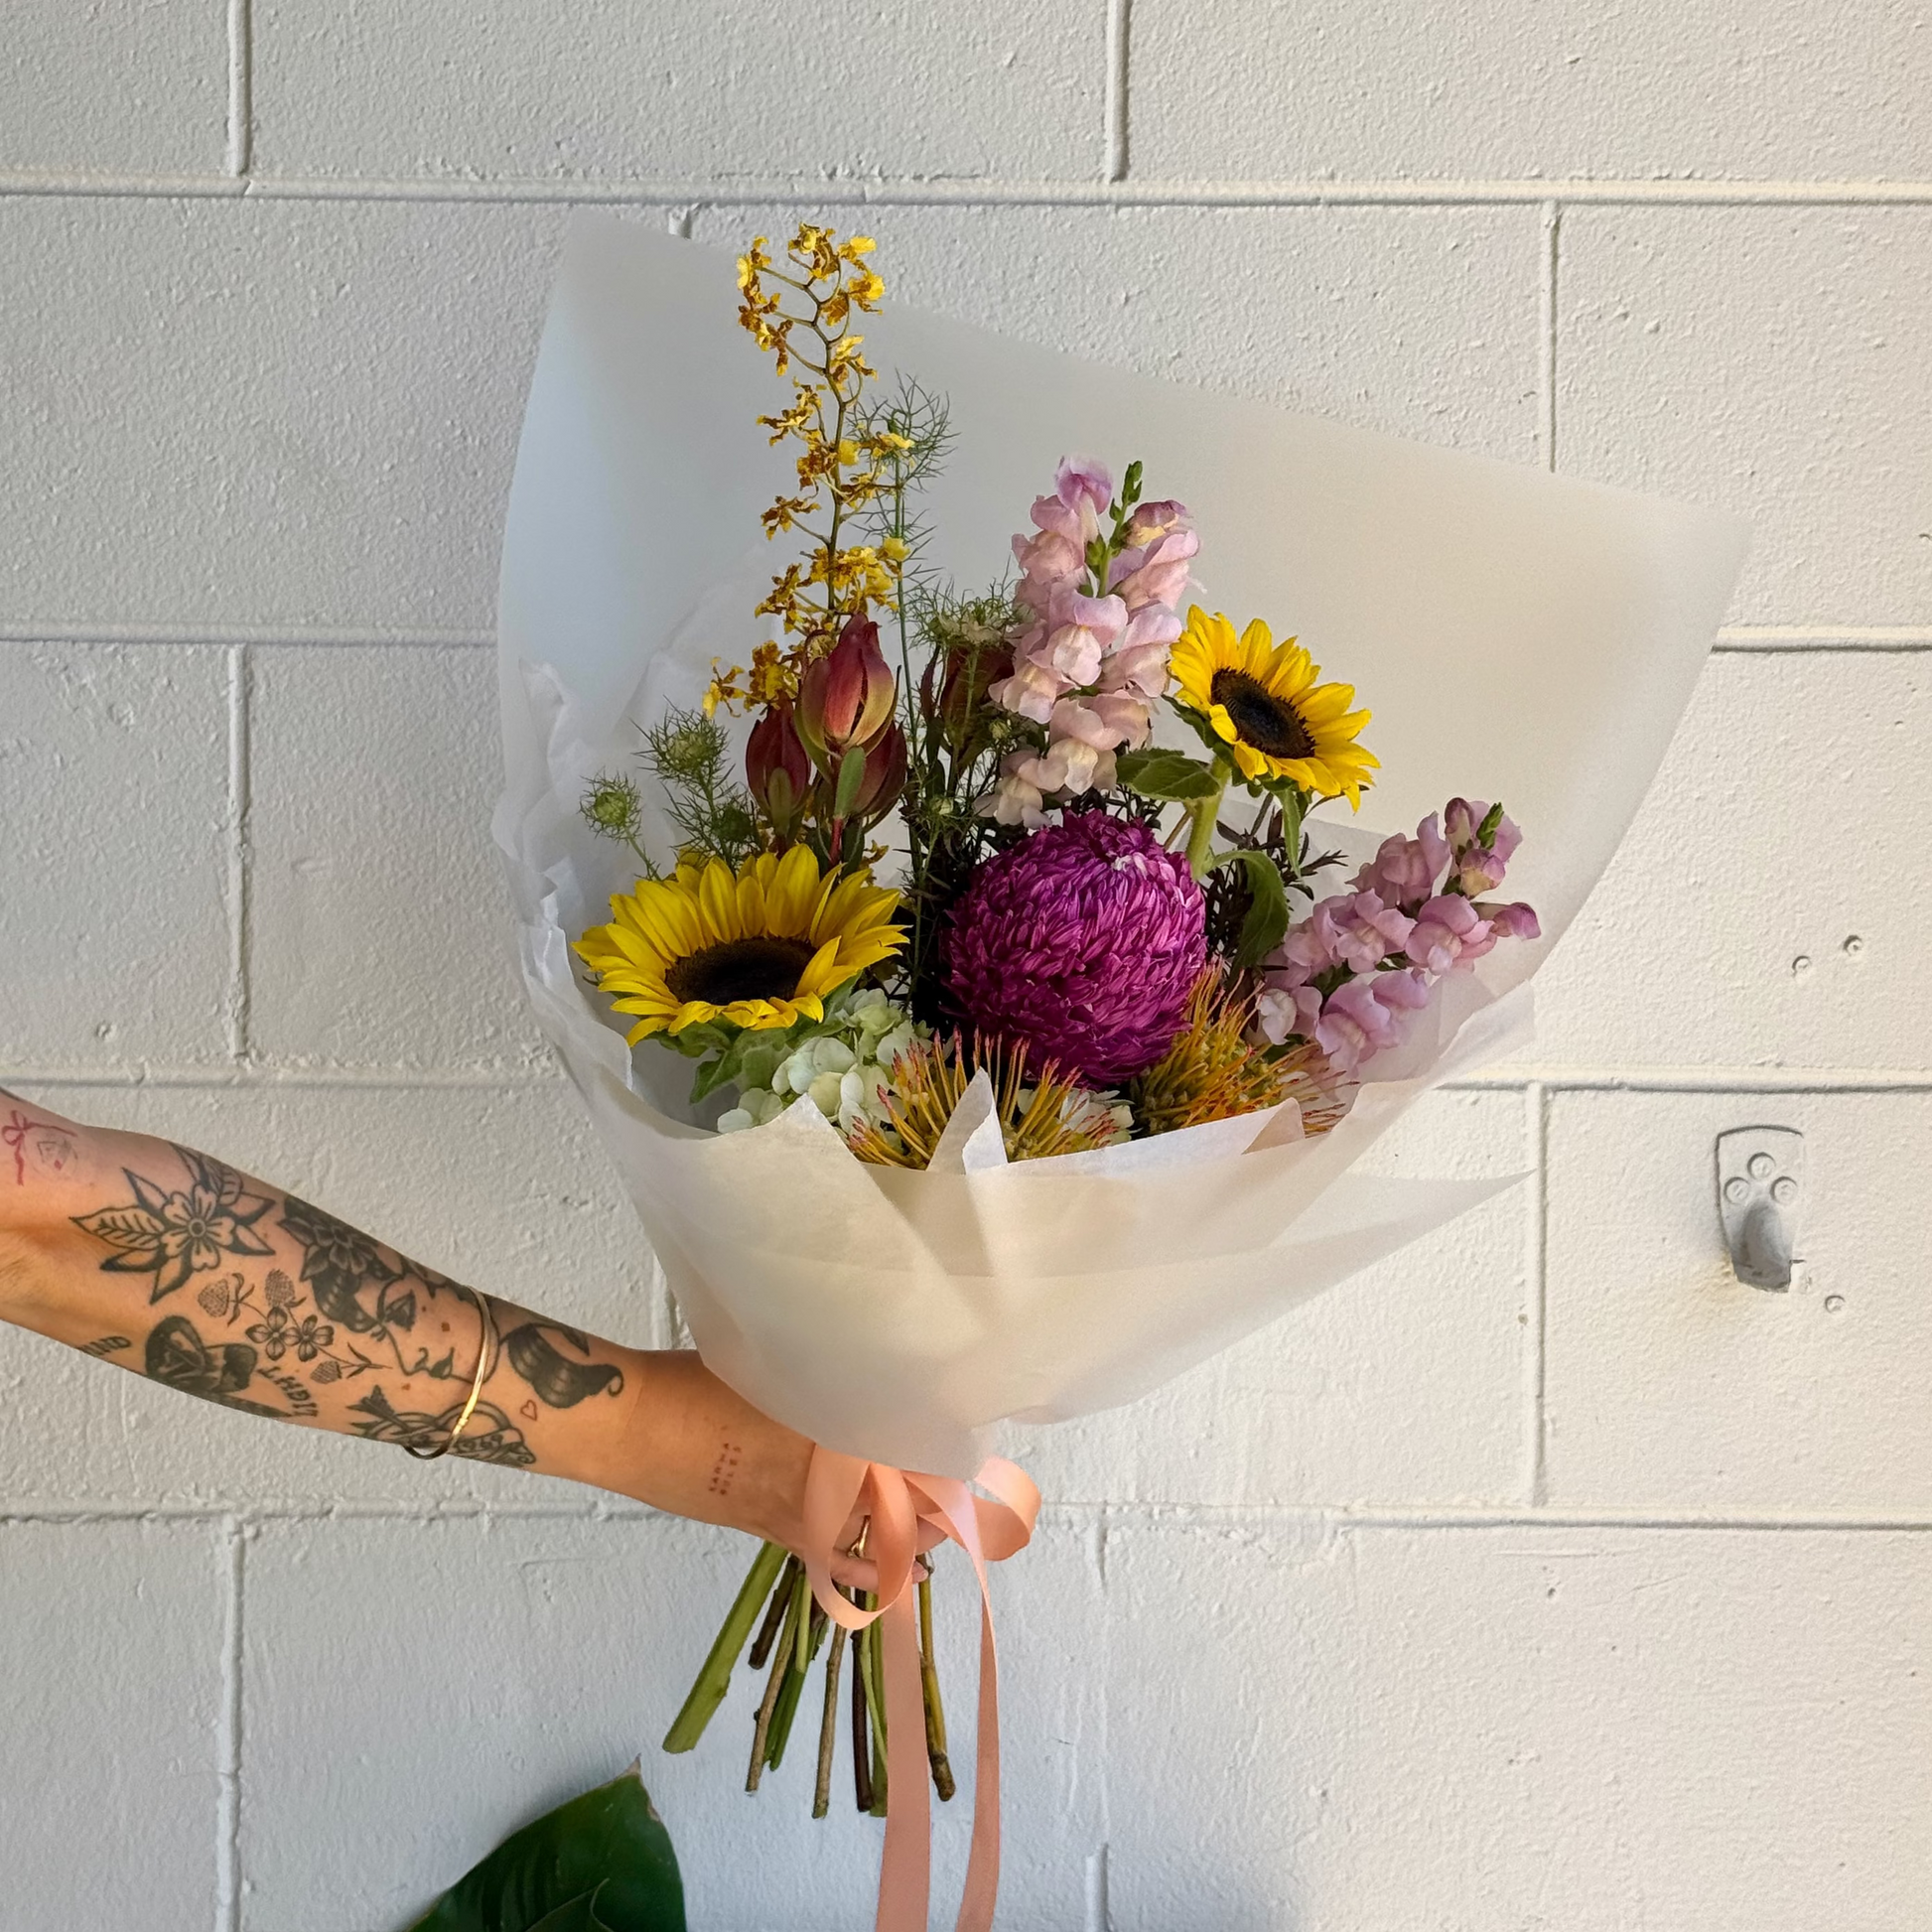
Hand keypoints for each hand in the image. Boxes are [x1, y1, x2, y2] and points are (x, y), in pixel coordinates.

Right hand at [598, 1353, 937, 1588]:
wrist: (634, 1423)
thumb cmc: (696, 1380)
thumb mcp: (770, 1366)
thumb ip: (819, 1381)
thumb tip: (860, 1383)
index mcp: (828, 1423)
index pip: (906, 1449)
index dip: (943, 1454)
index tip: (966, 1450)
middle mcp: (821, 1470)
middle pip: (902, 1493)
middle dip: (937, 1497)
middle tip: (962, 1491)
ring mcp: (796, 1506)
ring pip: (878, 1527)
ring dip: (914, 1531)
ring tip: (943, 1528)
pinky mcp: (769, 1529)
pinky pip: (833, 1559)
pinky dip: (872, 1571)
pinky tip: (906, 1578)